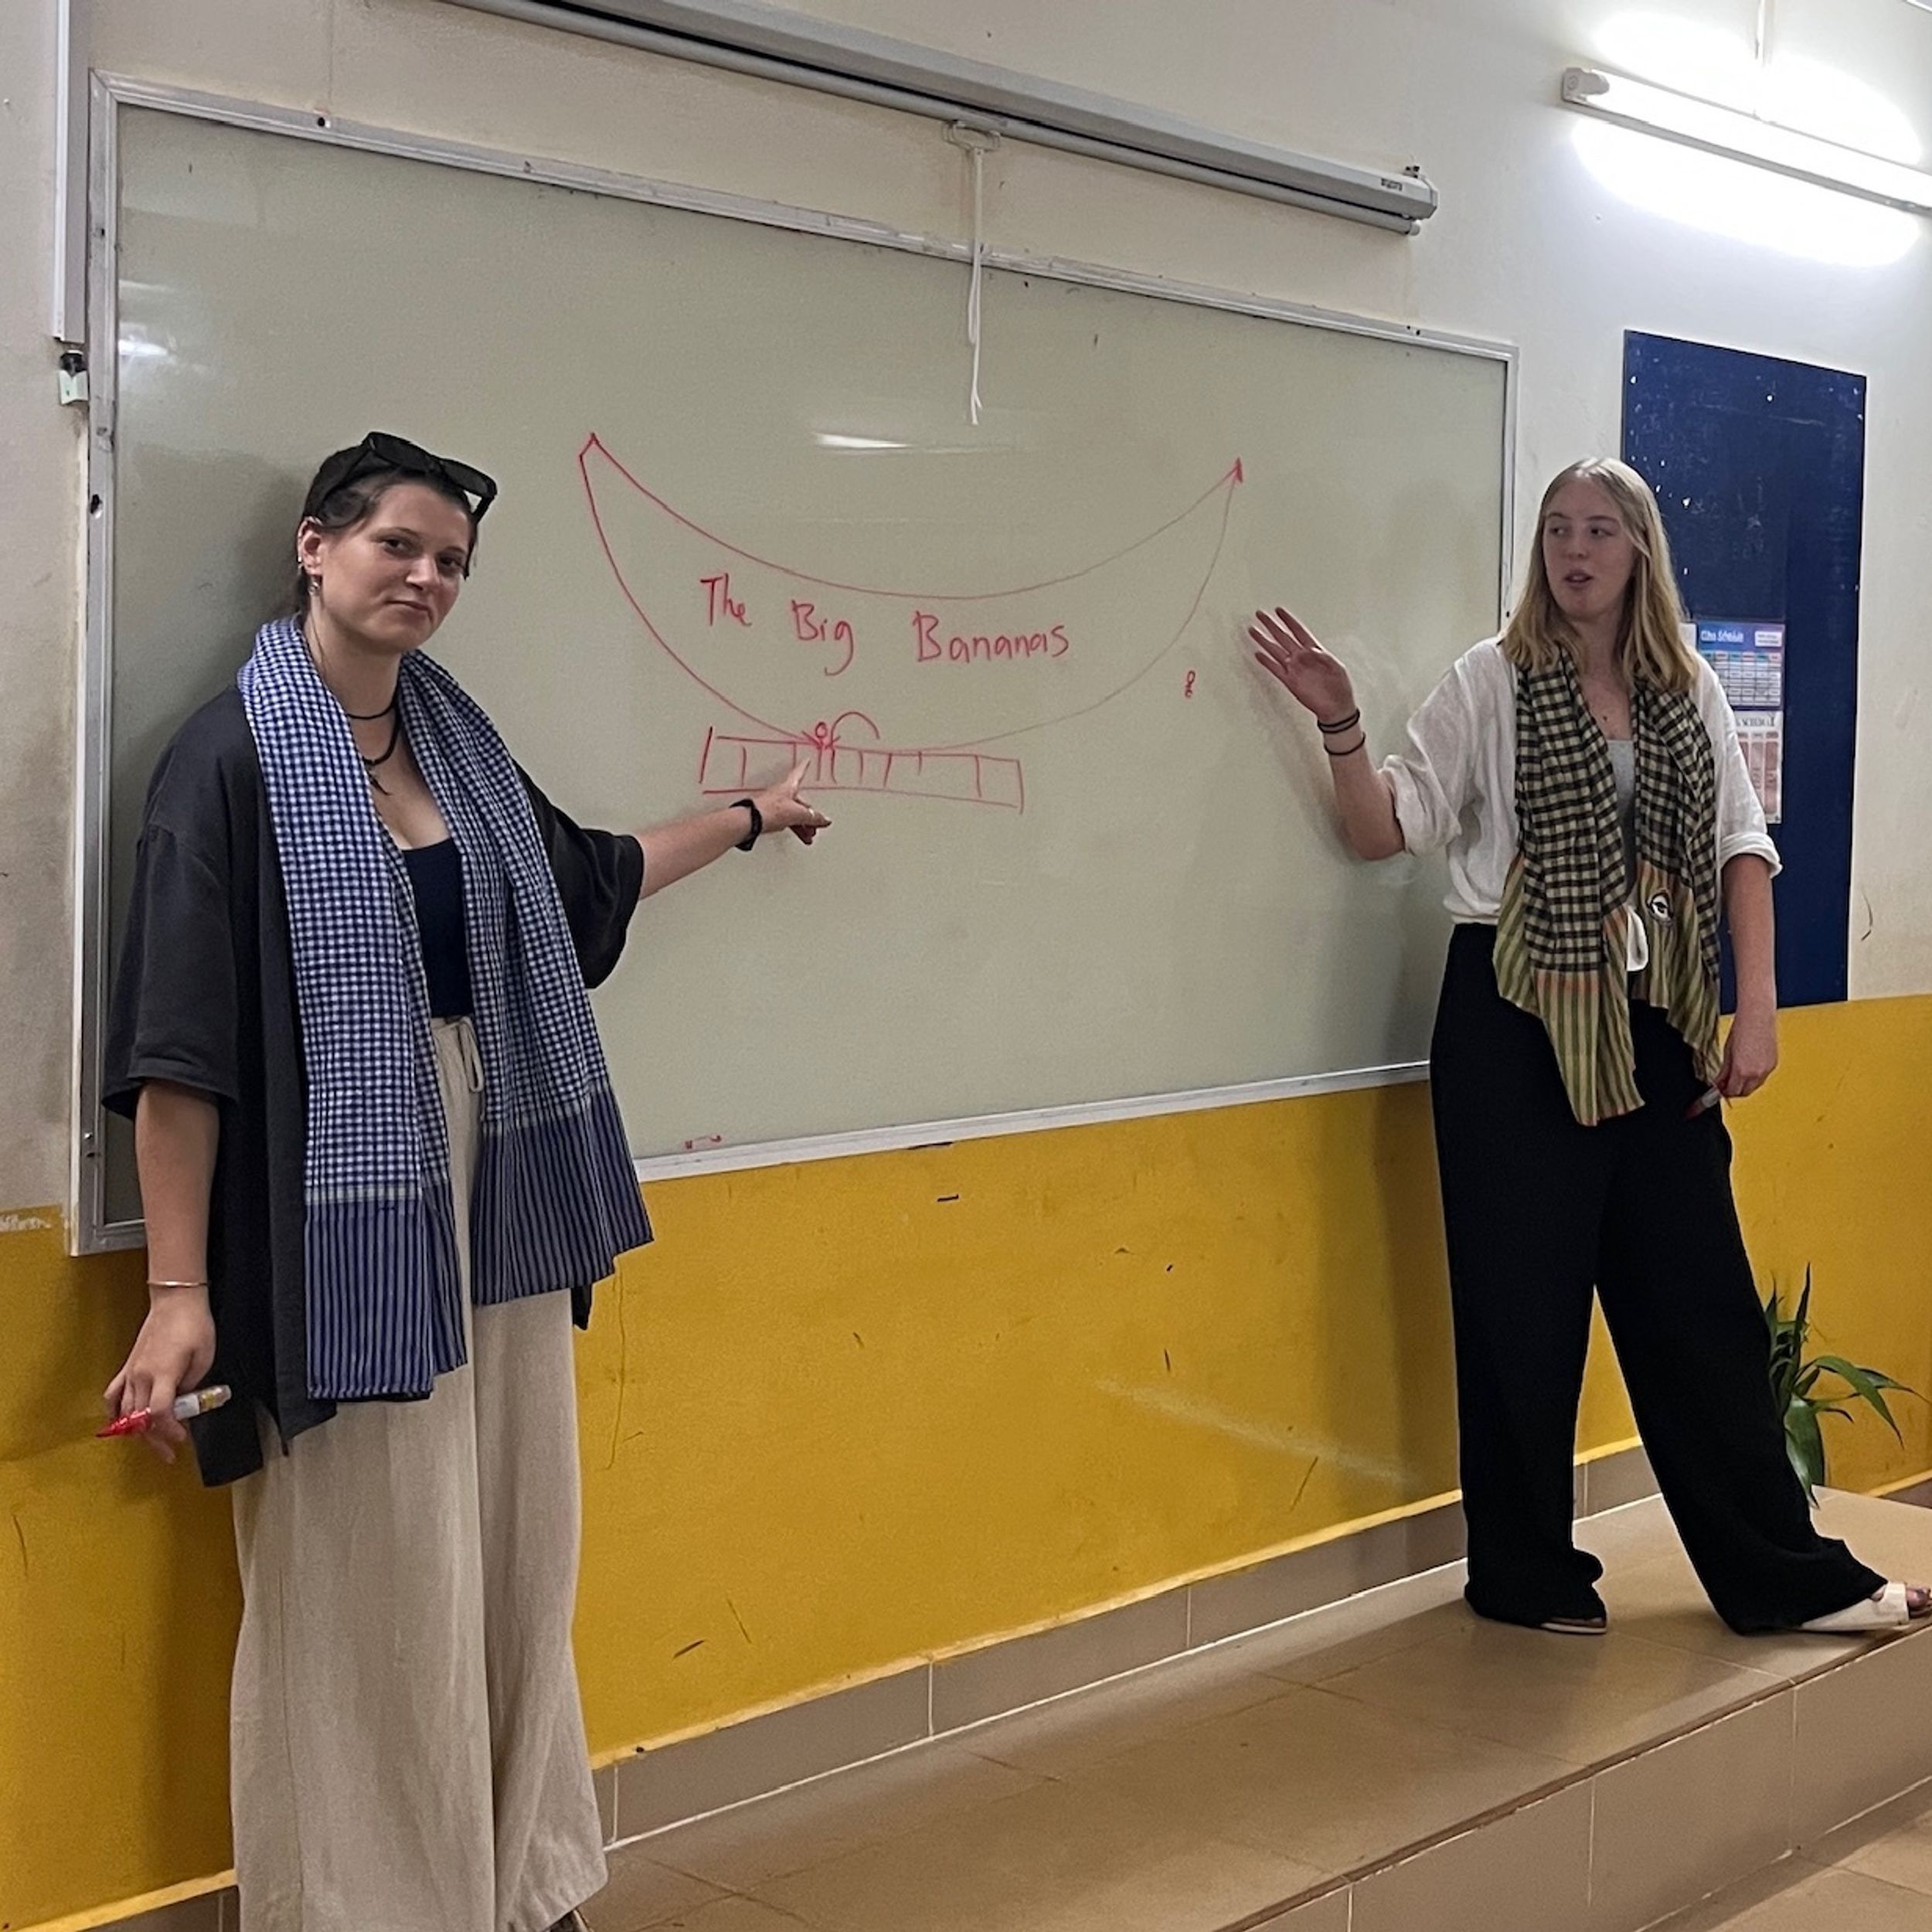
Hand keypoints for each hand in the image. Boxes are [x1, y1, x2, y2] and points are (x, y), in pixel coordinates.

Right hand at [103, 1287, 215, 1464]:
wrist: (176, 1302)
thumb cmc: (194, 1325)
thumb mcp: (204, 1357)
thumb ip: (193, 1385)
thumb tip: (184, 1402)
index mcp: (163, 1373)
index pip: (159, 1412)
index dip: (169, 1430)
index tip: (181, 1438)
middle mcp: (141, 1376)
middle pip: (140, 1418)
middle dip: (155, 1439)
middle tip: (169, 1452)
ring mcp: (131, 1372)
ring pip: (124, 1411)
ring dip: (136, 1430)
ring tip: (151, 1441)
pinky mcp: (127, 1367)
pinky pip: (113, 1394)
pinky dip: (114, 1412)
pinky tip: (121, 1422)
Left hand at [753, 763, 830, 845]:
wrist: (750, 821)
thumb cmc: (769, 810)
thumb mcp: (798, 814)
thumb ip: (813, 817)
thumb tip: (824, 820)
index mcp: (789, 787)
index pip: (799, 773)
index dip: (804, 767)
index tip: (807, 761)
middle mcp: (781, 793)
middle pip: (799, 801)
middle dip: (809, 814)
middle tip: (816, 824)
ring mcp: (774, 805)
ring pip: (793, 813)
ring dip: (803, 825)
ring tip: (808, 836)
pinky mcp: (769, 816)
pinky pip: (786, 821)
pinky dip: (795, 828)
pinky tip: (798, 835)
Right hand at [1249, 607, 1357, 724]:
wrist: (1336, 708)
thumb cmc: (1340, 688)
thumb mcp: (1337, 668)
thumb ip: (1324, 657)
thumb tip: (1313, 650)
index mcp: (1314, 652)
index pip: (1298, 631)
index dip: (1289, 620)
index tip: (1279, 610)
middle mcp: (1302, 658)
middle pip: (1283, 637)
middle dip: (1271, 625)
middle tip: (1260, 615)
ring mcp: (1294, 669)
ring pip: (1275, 651)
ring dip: (1264, 641)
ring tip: (1254, 631)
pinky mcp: (1290, 682)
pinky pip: (1275, 669)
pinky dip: (1266, 662)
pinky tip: (1259, 655)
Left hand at [1717, 1006, 1777, 1099]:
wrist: (1757, 1016)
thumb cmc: (1741, 1029)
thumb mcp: (1727, 1052)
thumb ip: (1723, 1071)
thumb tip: (1718, 1083)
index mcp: (1743, 1071)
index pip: (1732, 1092)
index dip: (1724, 1093)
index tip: (1718, 1090)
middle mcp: (1757, 1073)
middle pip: (1744, 1092)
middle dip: (1734, 1091)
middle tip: (1724, 1085)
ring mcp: (1767, 1069)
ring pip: (1754, 1086)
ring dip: (1744, 1085)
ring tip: (1734, 1076)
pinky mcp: (1773, 1063)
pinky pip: (1762, 1077)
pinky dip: (1753, 1077)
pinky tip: (1746, 1069)